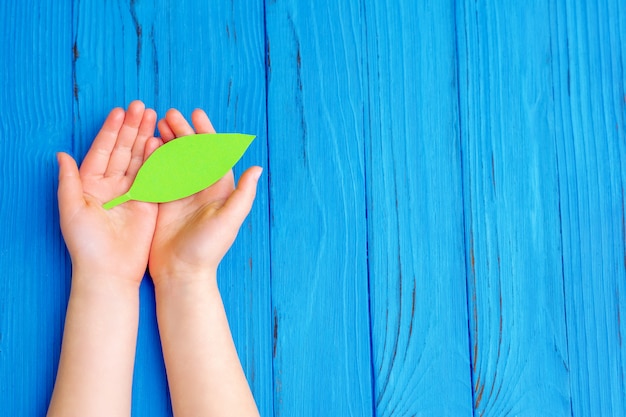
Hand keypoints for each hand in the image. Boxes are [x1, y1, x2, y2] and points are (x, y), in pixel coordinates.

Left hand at [57, 100, 159, 285]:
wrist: (110, 270)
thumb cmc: (86, 243)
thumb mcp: (71, 209)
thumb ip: (68, 181)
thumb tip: (61, 155)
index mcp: (91, 185)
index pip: (102, 151)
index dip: (111, 130)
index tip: (119, 111)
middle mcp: (112, 186)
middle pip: (123, 150)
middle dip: (132, 128)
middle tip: (142, 107)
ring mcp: (132, 194)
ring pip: (139, 160)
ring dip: (145, 138)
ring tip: (154, 117)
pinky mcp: (148, 203)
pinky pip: (154, 177)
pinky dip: (157, 160)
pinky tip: (160, 143)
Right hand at [148, 108, 261, 285]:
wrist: (181, 273)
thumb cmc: (208, 249)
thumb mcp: (228, 220)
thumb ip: (243, 195)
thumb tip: (257, 169)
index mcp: (219, 190)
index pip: (213, 154)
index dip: (205, 133)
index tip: (196, 114)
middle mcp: (200, 189)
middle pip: (192, 153)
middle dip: (182, 132)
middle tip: (169, 114)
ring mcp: (181, 195)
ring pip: (174, 160)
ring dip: (167, 142)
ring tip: (156, 124)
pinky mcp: (163, 203)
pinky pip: (158, 175)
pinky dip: (153, 160)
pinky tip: (145, 146)